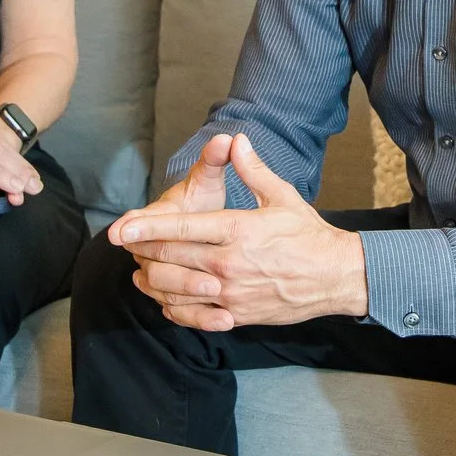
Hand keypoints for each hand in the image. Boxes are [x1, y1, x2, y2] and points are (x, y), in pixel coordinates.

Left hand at [109, 134, 365, 331]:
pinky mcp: (238, 314)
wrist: (336, 277)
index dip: (144, 228)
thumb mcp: (282, 196)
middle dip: (142, 250)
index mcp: (236, 230)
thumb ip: (253, 170)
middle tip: (123, 244)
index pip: (180, 227)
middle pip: (171, 257)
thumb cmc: (308, 235)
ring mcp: (232, 292)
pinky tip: (166, 301)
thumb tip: (236, 140)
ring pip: (176, 290)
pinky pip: (195, 316)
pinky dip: (175, 309)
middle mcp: (229, 263)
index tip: (119, 228)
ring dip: (152, 281)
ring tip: (139, 272)